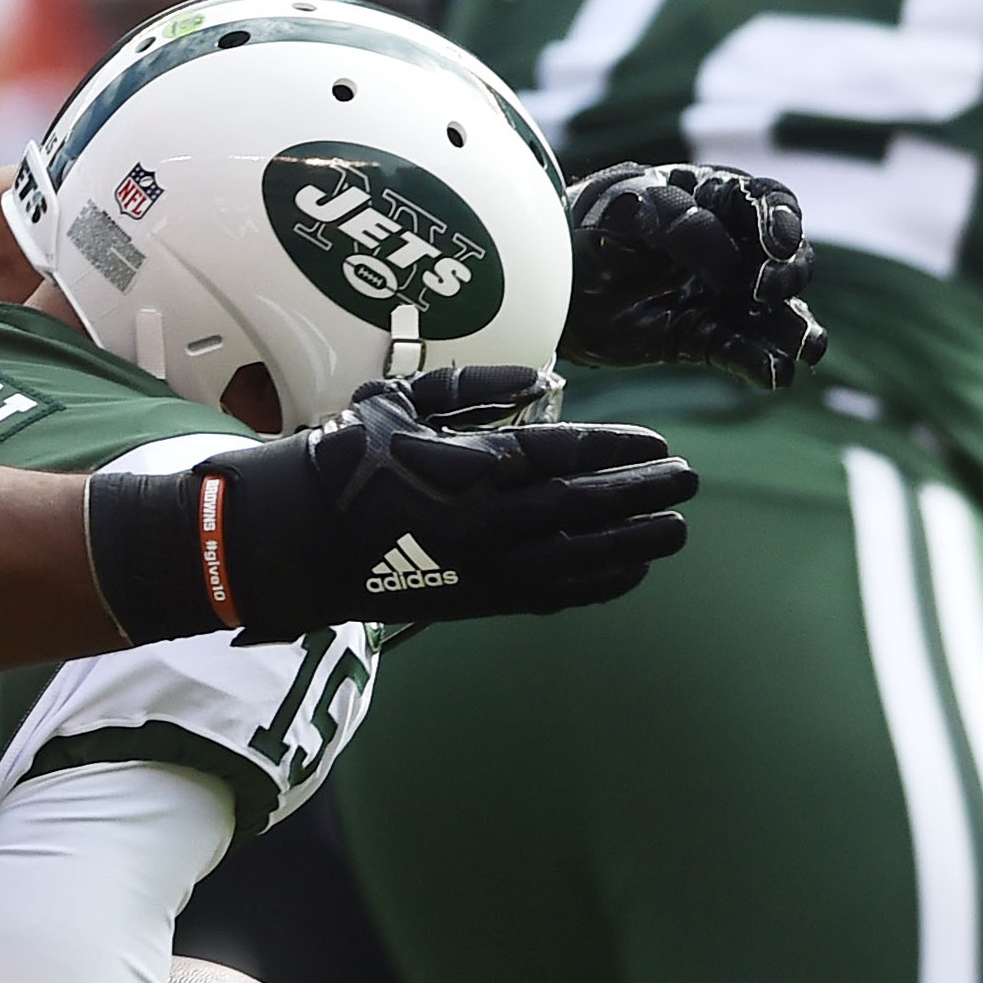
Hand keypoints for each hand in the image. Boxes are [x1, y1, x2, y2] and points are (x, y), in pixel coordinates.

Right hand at [84, 367, 697, 642]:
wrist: (295, 541)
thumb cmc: (343, 462)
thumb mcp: (398, 401)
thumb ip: (473, 389)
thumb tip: (543, 381)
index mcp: (467, 468)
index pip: (565, 454)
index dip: (619, 449)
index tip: (658, 442)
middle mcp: (487, 522)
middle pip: (587, 506)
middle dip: (643, 493)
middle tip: (688, 479)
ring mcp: (485, 568)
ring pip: (581, 557)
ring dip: (636, 542)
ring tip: (677, 527)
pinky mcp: (477, 601)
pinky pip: (555, 595)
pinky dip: (599, 584)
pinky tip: (630, 570)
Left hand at [562, 162, 826, 388]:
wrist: (546, 283)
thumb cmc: (583, 229)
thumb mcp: (623, 212)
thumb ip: (678, 226)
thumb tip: (730, 264)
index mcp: (713, 201)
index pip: (766, 202)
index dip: (781, 221)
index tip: (775, 244)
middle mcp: (728, 249)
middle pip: (786, 259)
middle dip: (788, 274)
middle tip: (762, 290)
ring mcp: (720, 296)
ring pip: (776, 312)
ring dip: (794, 329)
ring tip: (803, 348)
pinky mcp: (702, 338)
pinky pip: (741, 352)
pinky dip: (760, 364)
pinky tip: (773, 375)